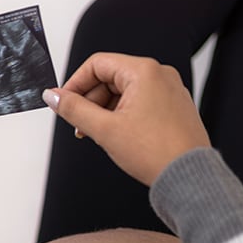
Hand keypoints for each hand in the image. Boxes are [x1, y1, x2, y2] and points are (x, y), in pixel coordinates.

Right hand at [42, 53, 209, 185]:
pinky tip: (116, 135)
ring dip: (104, 110)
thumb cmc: (156, 152)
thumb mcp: (104, 130)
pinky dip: (122, 115)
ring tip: (97, 135)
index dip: (75, 84)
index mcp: (144, 71)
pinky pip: (140, 102)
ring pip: (124, 91)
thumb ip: (74, 109)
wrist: (189, 177)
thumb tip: (53, 96)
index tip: (63, 103)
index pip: (97, 64)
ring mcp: (169, 90)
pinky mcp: (173, 107)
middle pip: (110, 77)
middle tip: (79, 125)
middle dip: (89, 100)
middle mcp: (160, 75)